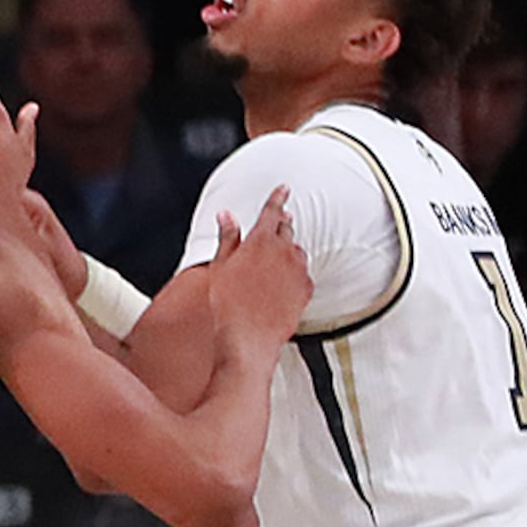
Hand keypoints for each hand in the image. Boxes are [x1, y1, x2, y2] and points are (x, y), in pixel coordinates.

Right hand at [210, 189, 313, 337]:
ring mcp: (298, 271)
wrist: (248, 338)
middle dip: (280, 223)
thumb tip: (226, 216)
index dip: (277, 197)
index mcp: (259, 242)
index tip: (283, 188)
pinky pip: (303, 273)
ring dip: (287, 249)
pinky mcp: (306, 289)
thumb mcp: (220, 266)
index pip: (271, 211)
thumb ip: (227, 238)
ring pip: (297, 250)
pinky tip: (281, 281)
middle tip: (275, 223)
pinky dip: (294, 271)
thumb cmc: (229, 305)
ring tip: (274, 259)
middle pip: (286, 229)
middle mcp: (283, 253)